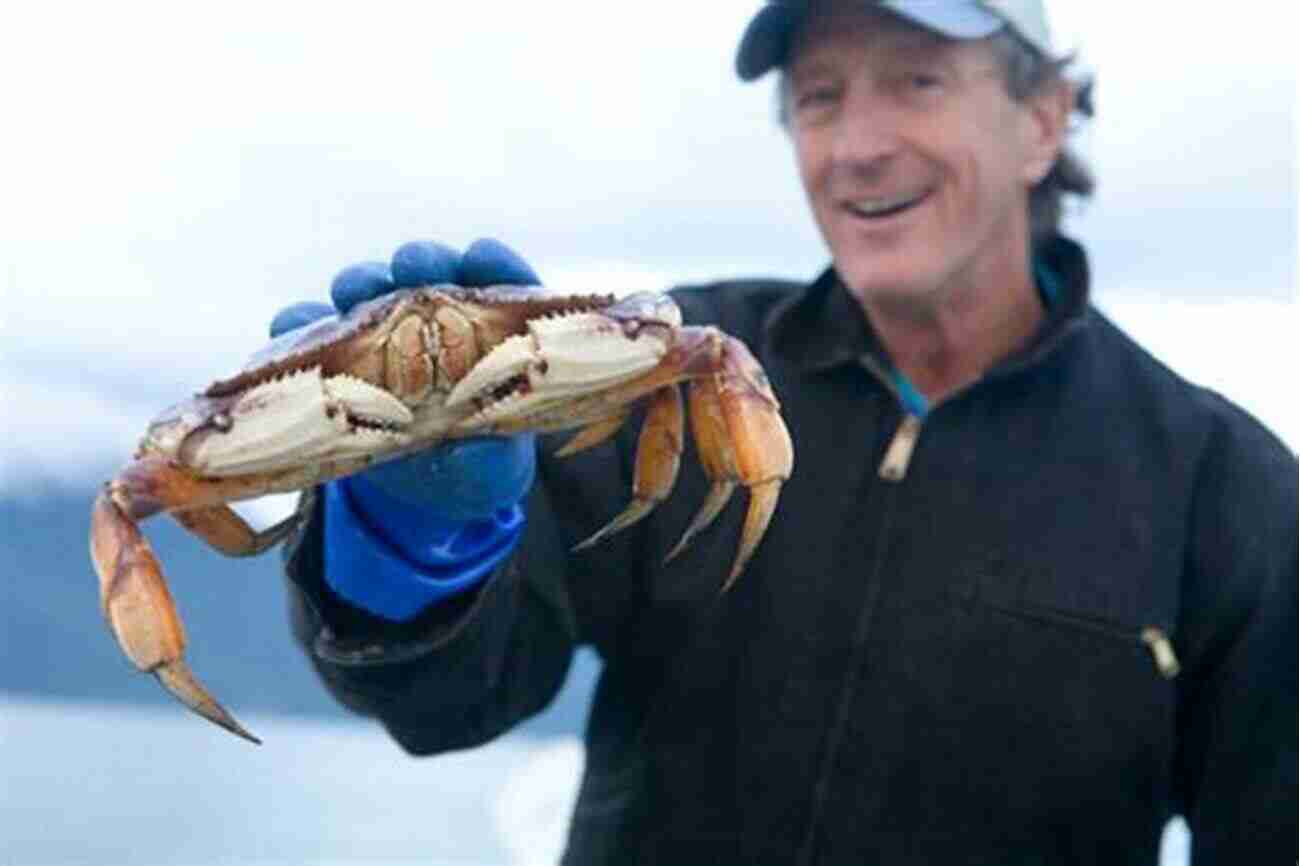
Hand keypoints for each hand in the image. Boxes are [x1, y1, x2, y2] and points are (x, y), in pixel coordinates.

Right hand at [270, 238, 540, 522]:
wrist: (428, 486)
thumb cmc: (476, 460)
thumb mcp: (489, 464)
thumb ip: (486, 452)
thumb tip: (468, 447)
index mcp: (489, 334)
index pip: (497, 286)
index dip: (491, 267)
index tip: (479, 257)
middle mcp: (435, 323)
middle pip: (430, 277)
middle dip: (420, 264)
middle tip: (411, 265)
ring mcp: (383, 336)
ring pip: (370, 295)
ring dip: (361, 283)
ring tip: (352, 287)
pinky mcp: (336, 359)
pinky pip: (311, 335)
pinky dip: (299, 325)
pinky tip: (292, 323)